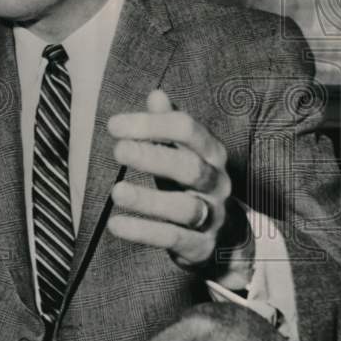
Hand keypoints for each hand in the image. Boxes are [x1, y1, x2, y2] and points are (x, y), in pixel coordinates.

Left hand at [106, 90, 252, 284]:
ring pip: (185, 207)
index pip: (186, 130)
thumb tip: (156, 94)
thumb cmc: (191, 183)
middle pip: (189, 167)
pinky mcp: (201, 246)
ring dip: (148, 200)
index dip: (151, 124)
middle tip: (118, 150)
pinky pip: (174, 238)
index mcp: (210, 153)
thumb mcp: (182, 152)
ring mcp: (213, 216)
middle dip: (153, 157)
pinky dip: (144, 232)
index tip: (114, 125)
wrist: (226, 236)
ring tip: (116, 192)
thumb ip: (168, 126)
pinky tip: (115, 225)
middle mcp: (217, 183)